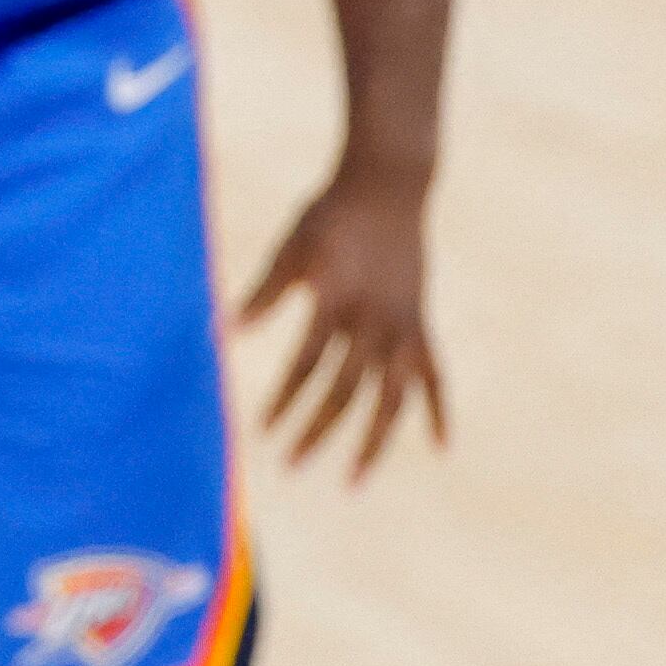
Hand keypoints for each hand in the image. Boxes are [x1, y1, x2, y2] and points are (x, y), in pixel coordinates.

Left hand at [239, 160, 448, 477]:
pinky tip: (440, 446)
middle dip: (317, 430)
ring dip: (374, 440)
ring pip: (392, 398)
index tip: (263, 430)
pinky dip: (437, 410)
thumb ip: (264, 293)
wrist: (388, 185)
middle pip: (346, 392)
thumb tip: (225, 331)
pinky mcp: (420, 323)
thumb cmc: (330, 214)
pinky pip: (434, 376)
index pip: (306, 367)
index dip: (284, 400)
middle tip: (291, 466)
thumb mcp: (292, 247)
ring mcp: (403, 327)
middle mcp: (374, 324)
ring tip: (355, 480)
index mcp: (336, 305)